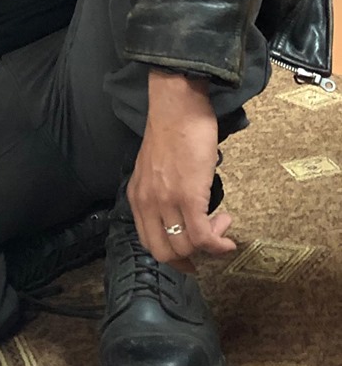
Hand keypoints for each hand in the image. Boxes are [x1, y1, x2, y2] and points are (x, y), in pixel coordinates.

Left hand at [127, 70, 236, 267]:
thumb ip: (160, 191)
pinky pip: (202, 237)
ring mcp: (166, 202)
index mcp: (137, 196)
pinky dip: (218, 246)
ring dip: (209, 246)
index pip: (149, 242)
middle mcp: (147, 203)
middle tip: (209, 245)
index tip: (191, 254)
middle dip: (190, 259)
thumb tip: (179, 211)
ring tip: (223, 225)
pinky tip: (228, 240)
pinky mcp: (188, 197)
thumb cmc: (173, 130)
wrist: (178, 107)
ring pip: (185, 248)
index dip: (172, 255)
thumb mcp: (155, 167)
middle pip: (164, 253)